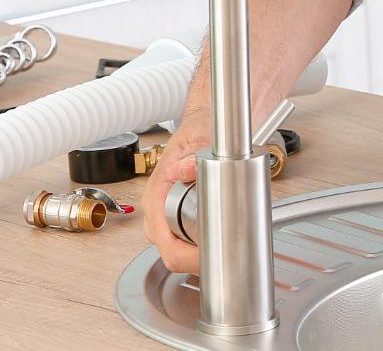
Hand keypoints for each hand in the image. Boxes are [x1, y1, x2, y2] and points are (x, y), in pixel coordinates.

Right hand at [140, 108, 208, 274]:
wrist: (207, 123)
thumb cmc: (200, 130)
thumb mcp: (201, 137)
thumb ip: (194, 153)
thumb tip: (184, 170)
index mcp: (157, 191)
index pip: (161, 236)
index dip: (184, 254)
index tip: (210, 255)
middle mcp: (158, 206)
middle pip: (168, 250)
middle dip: (195, 259)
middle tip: (224, 255)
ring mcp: (167, 213)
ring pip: (176, 249)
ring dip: (199, 255)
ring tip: (226, 250)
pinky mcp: (178, 215)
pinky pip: (184, 241)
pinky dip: (202, 247)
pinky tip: (220, 244)